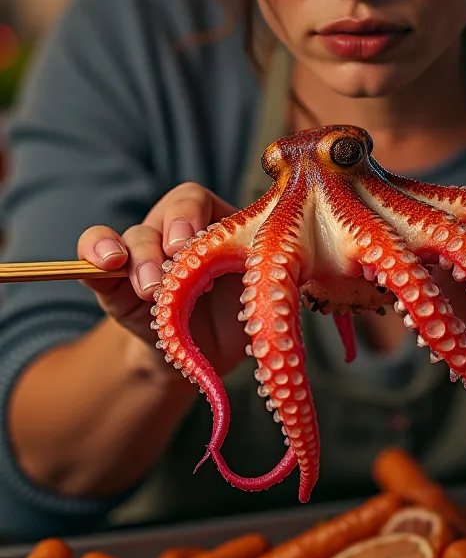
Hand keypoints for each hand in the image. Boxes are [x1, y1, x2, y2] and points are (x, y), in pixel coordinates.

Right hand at [77, 183, 246, 378]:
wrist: (201, 357)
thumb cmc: (239, 317)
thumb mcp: (258, 294)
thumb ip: (263, 277)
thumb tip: (283, 274)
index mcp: (215, 223)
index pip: (195, 200)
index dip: (189, 216)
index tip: (188, 244)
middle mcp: (175, 231)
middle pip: (162, 215)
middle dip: (164, 241)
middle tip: (169, 271)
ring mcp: (143, 255)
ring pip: (131, 237)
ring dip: (137, 260)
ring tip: (149, 290)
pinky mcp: (114, 283)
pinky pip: (92, 257)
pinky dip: (91, 255)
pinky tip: (100, 266)